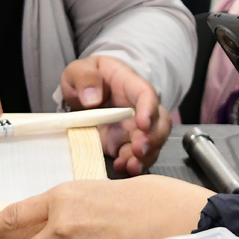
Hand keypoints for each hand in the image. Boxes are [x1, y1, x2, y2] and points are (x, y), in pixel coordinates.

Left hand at [61, 55, 170, 174]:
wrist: (82, 92)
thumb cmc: (87, 77)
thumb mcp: (80, 70)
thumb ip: (85, 78)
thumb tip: (91, 99)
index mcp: (130, 85)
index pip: (147, 95)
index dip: (148, 109)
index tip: (142, 123)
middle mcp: (139, 109)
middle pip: (159, 123)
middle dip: (153, 138)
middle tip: (138, 150)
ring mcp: (134, 129)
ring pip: (152, 144)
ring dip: (144, 157)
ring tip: (130, 166)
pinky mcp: (124, 145)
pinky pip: (135, 157)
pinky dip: (131, 165)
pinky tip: (122, 168)